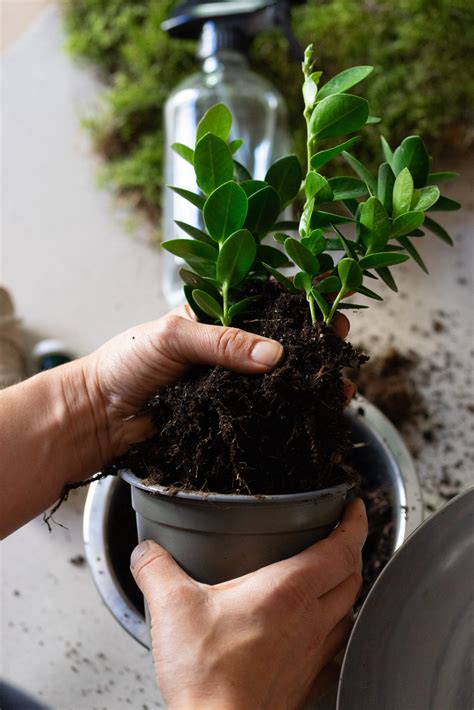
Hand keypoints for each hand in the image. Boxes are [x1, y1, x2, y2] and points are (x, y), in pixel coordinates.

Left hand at [66, 307, 352, 467]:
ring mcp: (230, 386)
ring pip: (279, 382)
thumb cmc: (125, 364)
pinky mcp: (228, 418)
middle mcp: (228, 352)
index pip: (267, 307)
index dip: (301, 307)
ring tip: (339, 387)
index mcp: (216, 320)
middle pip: (281, 346)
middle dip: (315, 346)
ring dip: (310, 383)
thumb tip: (274, 355)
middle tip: (342, 347)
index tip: (332, 307)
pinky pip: (264, 414)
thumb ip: (222, 343)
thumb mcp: (172, 338)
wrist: (98, 417)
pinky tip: (314, 414)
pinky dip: (290, 414)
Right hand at [131, 498, 367, 708]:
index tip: (354, 508)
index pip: (342, 548)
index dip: (354, 523)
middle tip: (341, 538)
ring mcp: (312, 654)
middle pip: (353, 577)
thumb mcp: (172, 607)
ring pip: (348, 612)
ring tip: (329, 581)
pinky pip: (335, 650)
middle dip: (352, 551)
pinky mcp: (305, 682)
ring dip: (345, 591)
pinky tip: (318, 634)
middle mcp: (310, 620)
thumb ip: (156, 570)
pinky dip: (335, 632)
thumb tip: (146, 552)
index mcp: (288, 591)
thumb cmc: (209, 676)